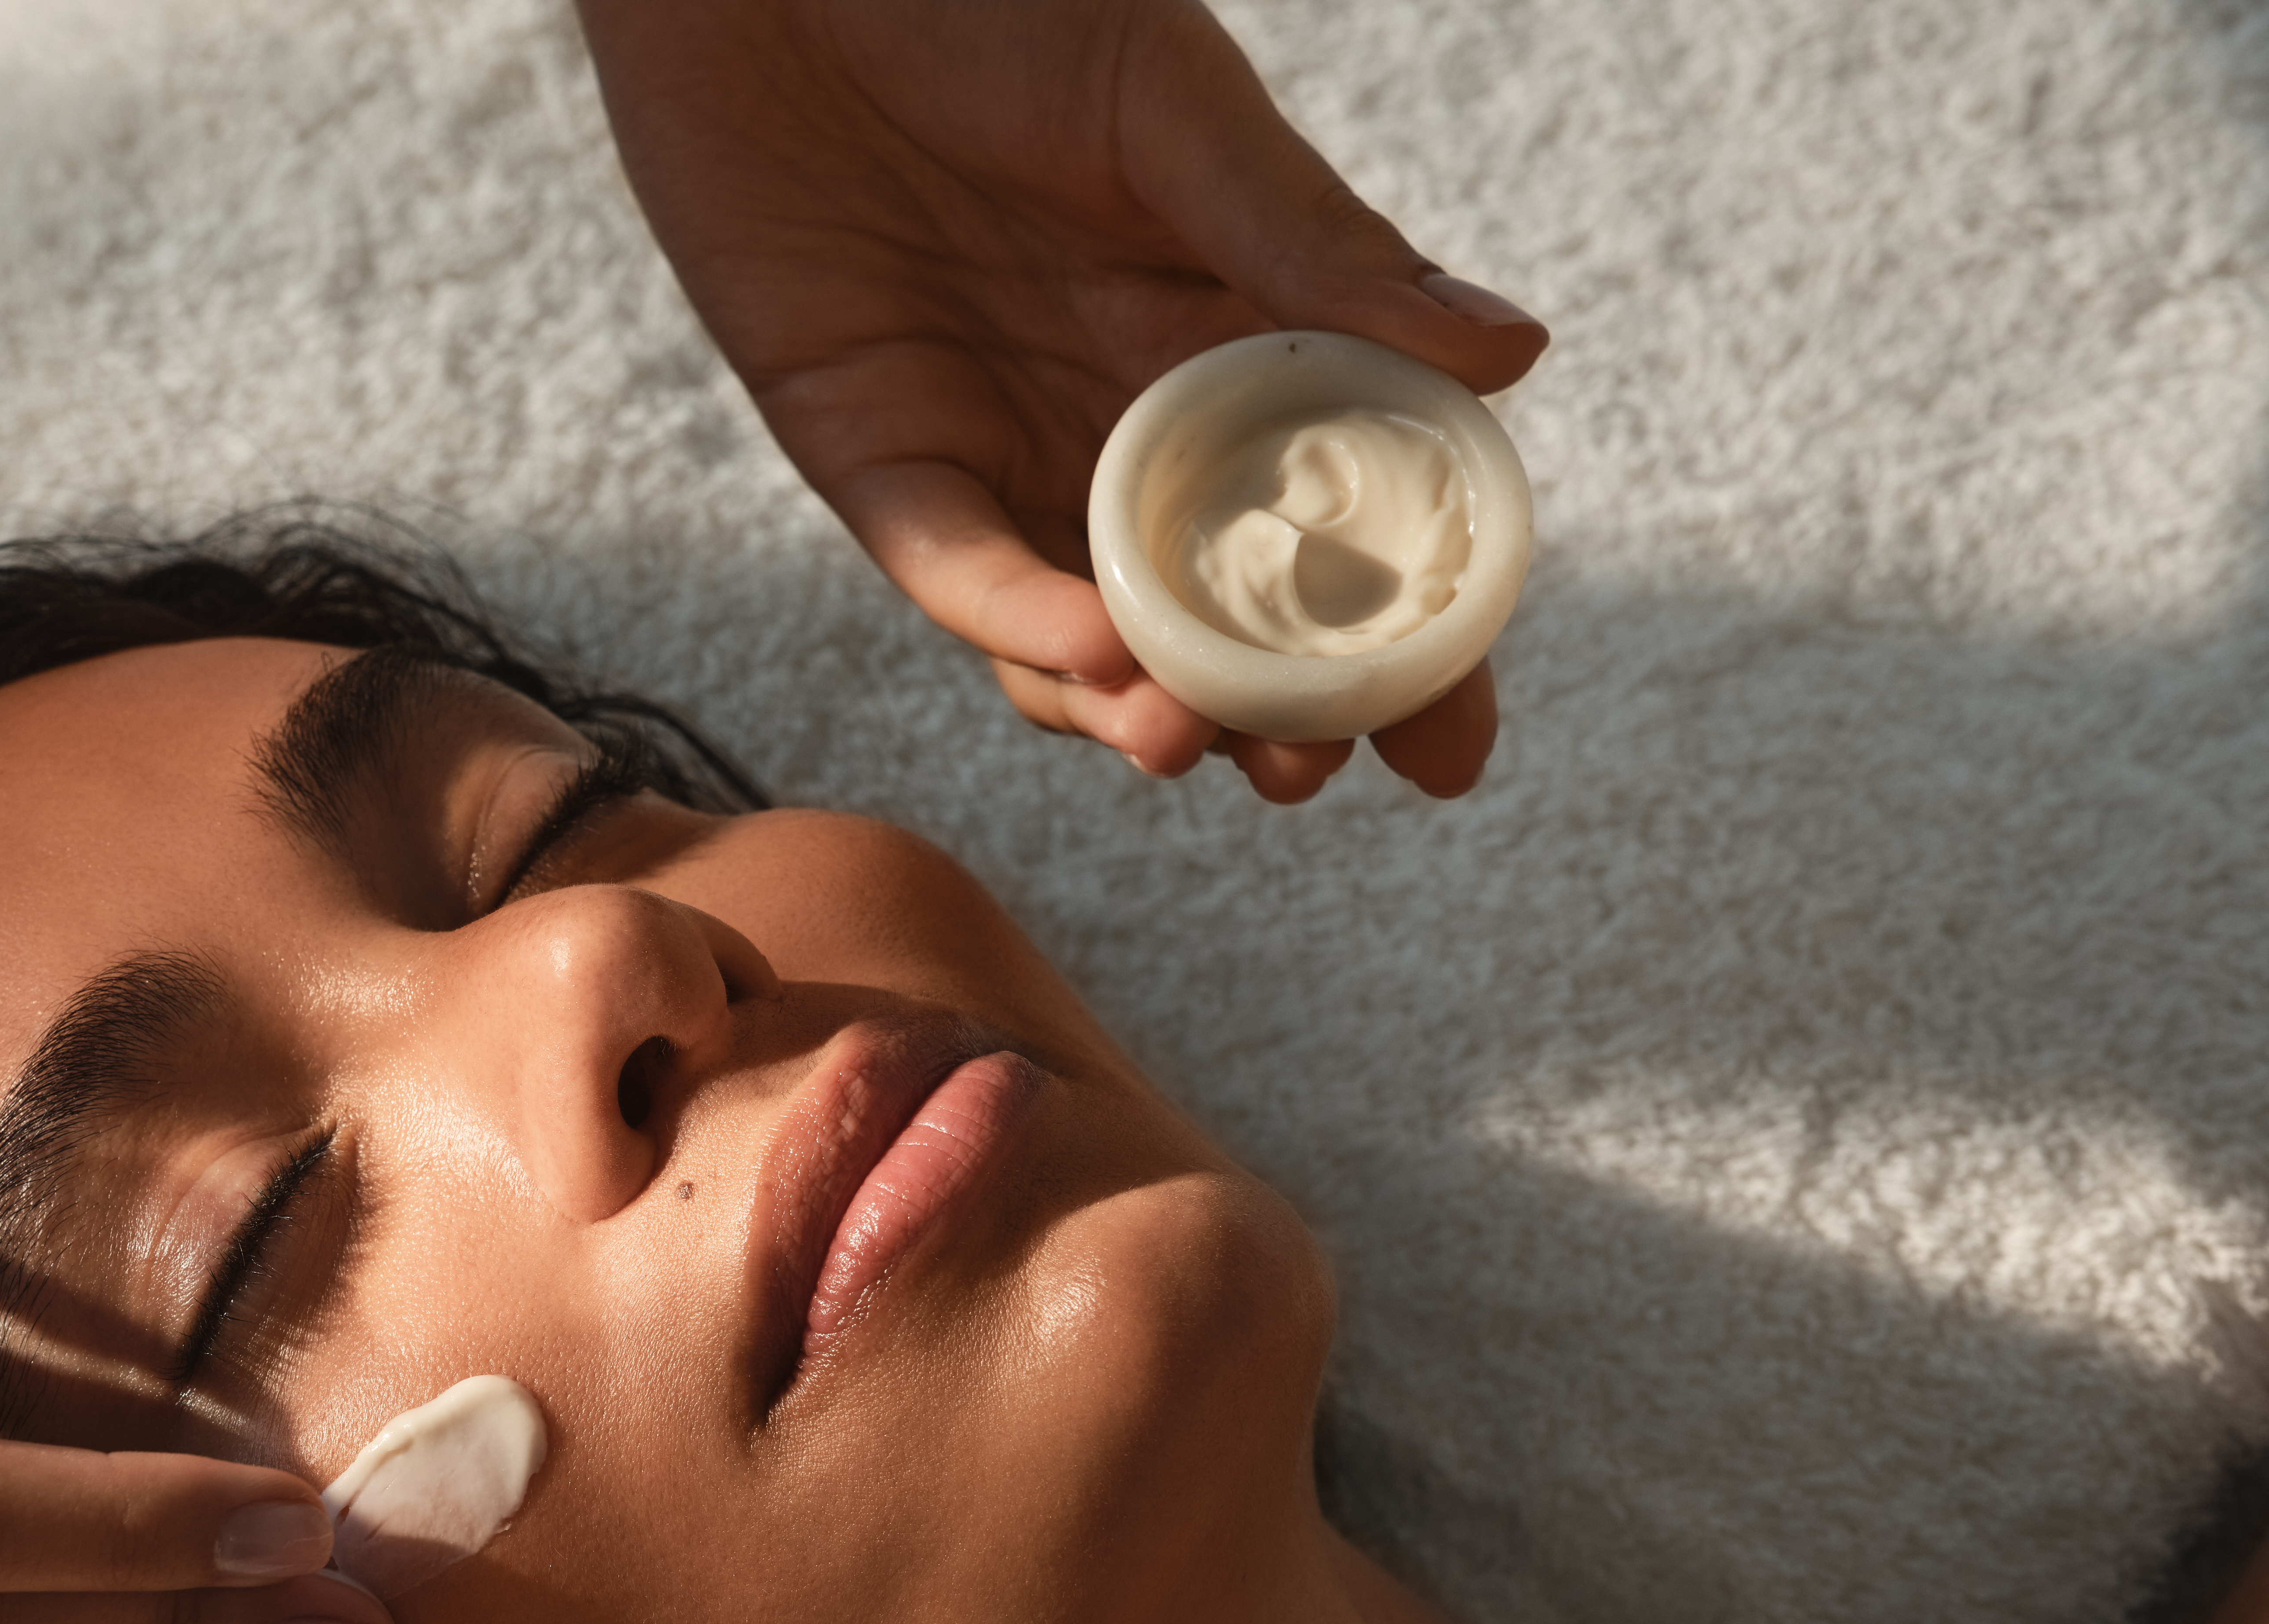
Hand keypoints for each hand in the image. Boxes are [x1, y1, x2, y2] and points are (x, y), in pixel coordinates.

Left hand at [577, 0, 1547, 801]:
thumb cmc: (994, 0)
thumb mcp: (1173, 117)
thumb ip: (1316, 248)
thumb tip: (1512, 358)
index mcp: (1231, 339)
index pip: (1340, 521)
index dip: (1398, 645)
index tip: (1450, 744)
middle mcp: (1123, 420)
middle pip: (1218, 616)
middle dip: (1270, 719)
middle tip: (1314, 779)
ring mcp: (1001, 451)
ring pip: (1086, 635)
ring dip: (1142, 707)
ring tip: (1193, 747)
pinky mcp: (878, 462)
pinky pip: (958, 573)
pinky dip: (1021, 623)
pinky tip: (1089, 656)